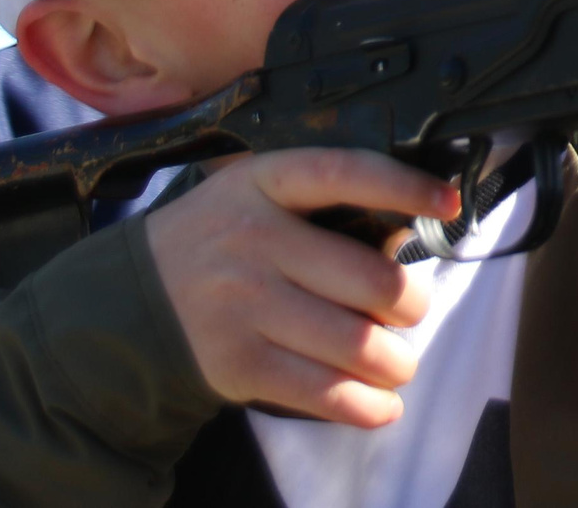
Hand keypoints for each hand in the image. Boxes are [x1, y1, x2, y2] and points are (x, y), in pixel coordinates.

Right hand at [145, 148, 460, 426]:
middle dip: (410, 304)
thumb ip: (319, 203)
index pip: (343, 173)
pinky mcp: (239, 363)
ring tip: (398, 363)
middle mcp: (254, 241)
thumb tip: (407, 232)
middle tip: (410, 311)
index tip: (449, 203)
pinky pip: (322, 391)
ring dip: (395, 362)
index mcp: (264, 184)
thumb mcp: (254, 195)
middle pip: (369, 279)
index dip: (402, 187)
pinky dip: (365, 405)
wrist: (127, 302)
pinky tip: (382, 405)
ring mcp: (245, 305)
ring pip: (355, 342)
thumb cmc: (218, 241)